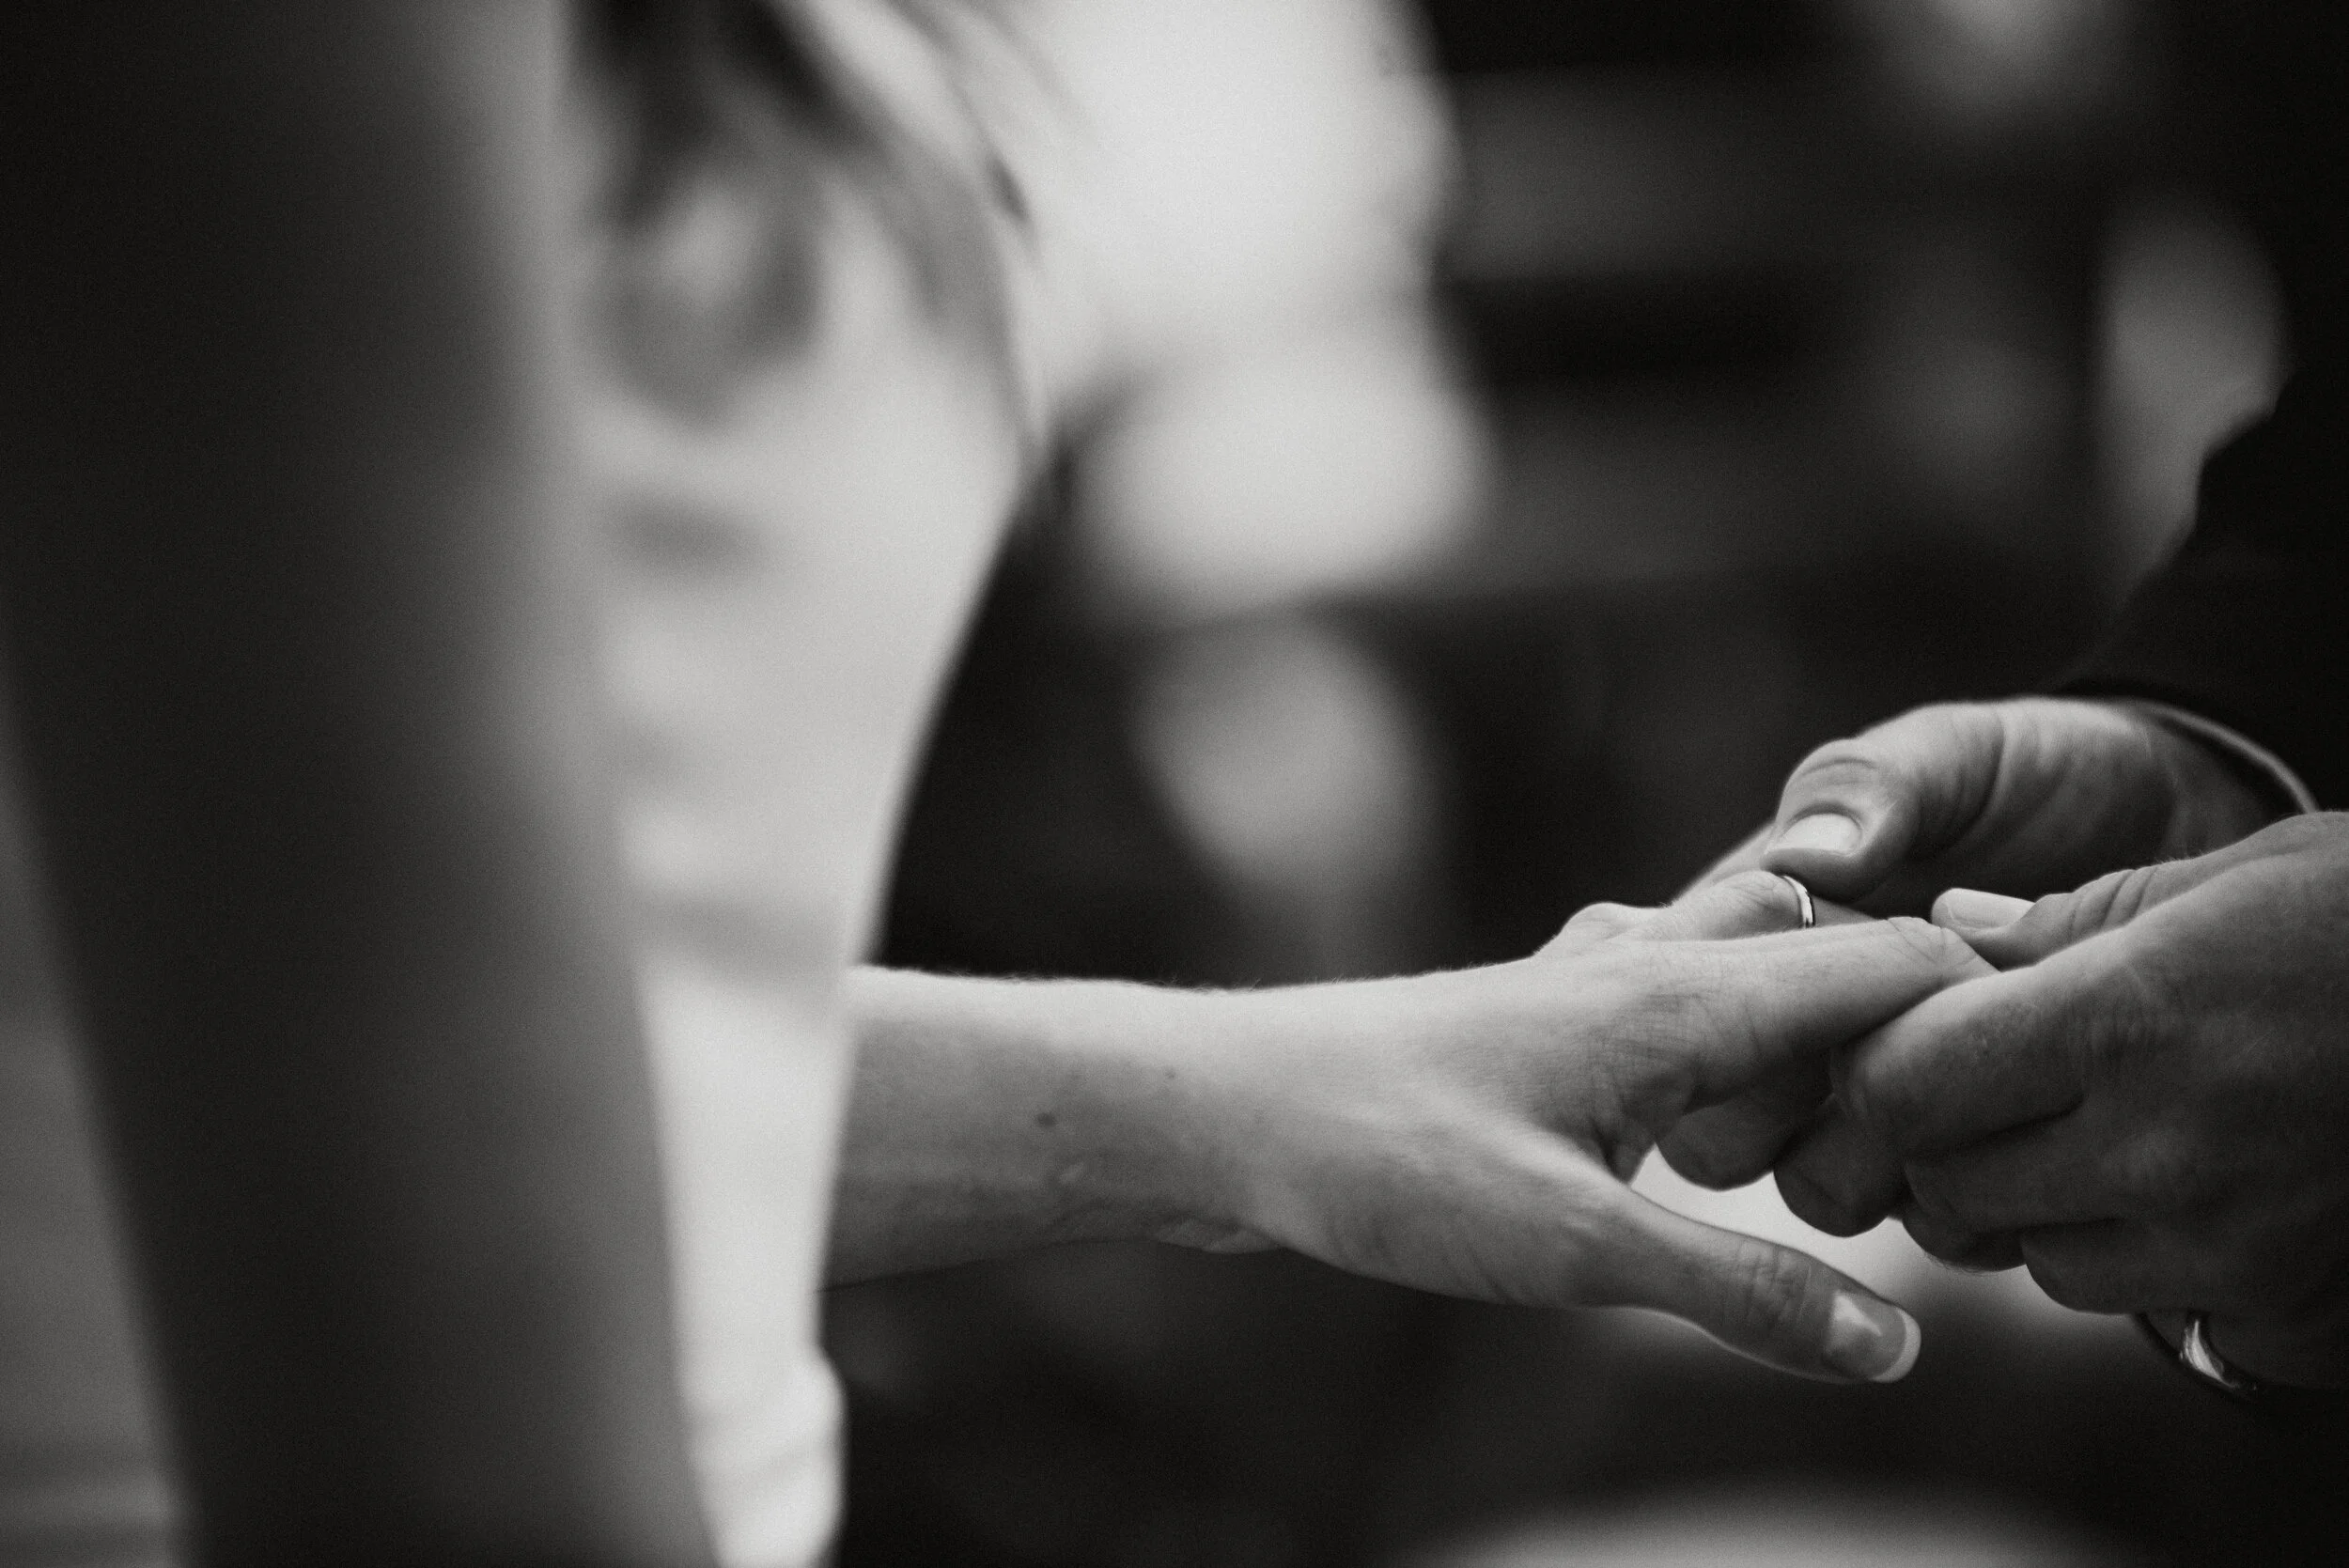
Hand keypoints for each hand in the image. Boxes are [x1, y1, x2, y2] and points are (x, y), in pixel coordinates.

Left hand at [1198, 872, 1984, 1382]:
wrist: (1233, 1109)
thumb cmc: (1386, 1160)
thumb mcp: (1573, 1247)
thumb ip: (1739, 1289)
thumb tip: (1897, 1344)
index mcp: (1684, 997)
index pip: (1889, 960)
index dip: (1989, 1009)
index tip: (2056, 1079)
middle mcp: (1649, 965)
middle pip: (1834, 952)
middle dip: (1918, 1015)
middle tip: (1982, 1111)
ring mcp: (1592, 984)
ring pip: (1753, 967)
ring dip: (1823, 1024)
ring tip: (1882, 1109)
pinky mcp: (1547, 1022)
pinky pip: (1682, 998)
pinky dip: (1739, 1037)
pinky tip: (1725, 1093)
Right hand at [1666, 698, 2278, 1192]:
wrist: (2172, 819)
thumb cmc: (2040, 772)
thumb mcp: (1952, 754)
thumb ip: (1870, 789)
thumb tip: (1811, 864)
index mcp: (1750, 936)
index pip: (1695, 1012)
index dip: (1773, 1006)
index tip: (1888, 955)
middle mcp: (1784, 1038)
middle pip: (1720, 1132)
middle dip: (1816, 1103)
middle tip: (1929, 1033)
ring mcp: (1868, 1109)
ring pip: (1811, 1190)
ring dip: (1891, 1159)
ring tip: (1982, 1084)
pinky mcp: (1956, 1161)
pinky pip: (1923, 1225)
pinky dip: (1968, 1200)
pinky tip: (2029, 1137)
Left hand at [1784, 815, 2348, 1386]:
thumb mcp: (2213, 881)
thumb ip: (2057, 923)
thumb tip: (1939, 932)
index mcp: (2125, 1019)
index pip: (1903, 1087)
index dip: (1881, 1071)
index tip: (1905, 1043)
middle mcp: (2164, 1148)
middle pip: (1949, 1189)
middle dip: (1946, 1144)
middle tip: (1996, 1091)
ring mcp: (2229, 1245)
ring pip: (2041, 1262)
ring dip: (2043, 1210)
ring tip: (2114, 1130)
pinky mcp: (2287, 1310)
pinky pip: (2154, 1311)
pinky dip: (2147, 1262)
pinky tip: (2200, 1188)